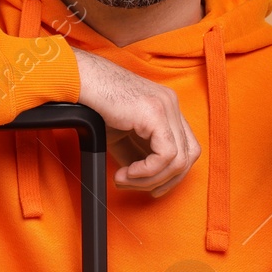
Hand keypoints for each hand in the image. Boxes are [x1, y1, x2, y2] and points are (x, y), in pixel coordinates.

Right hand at [73, 48, 201, 196]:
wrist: (83, 83)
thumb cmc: (97, 106)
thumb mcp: (122, 137)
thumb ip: (138, 155)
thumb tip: (144, 180)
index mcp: (168, 107)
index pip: (188, 147)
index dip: (173, 174)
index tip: (153, 187)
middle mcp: (172, 105)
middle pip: (189, 155)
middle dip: (165, 180)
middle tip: (137, 187)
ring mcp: (167, 107)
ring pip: (179, 159)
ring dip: (151, 178)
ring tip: (124, 179)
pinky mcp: (156, 114)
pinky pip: (166, 155)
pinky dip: (148, 171)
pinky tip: (128, 172)